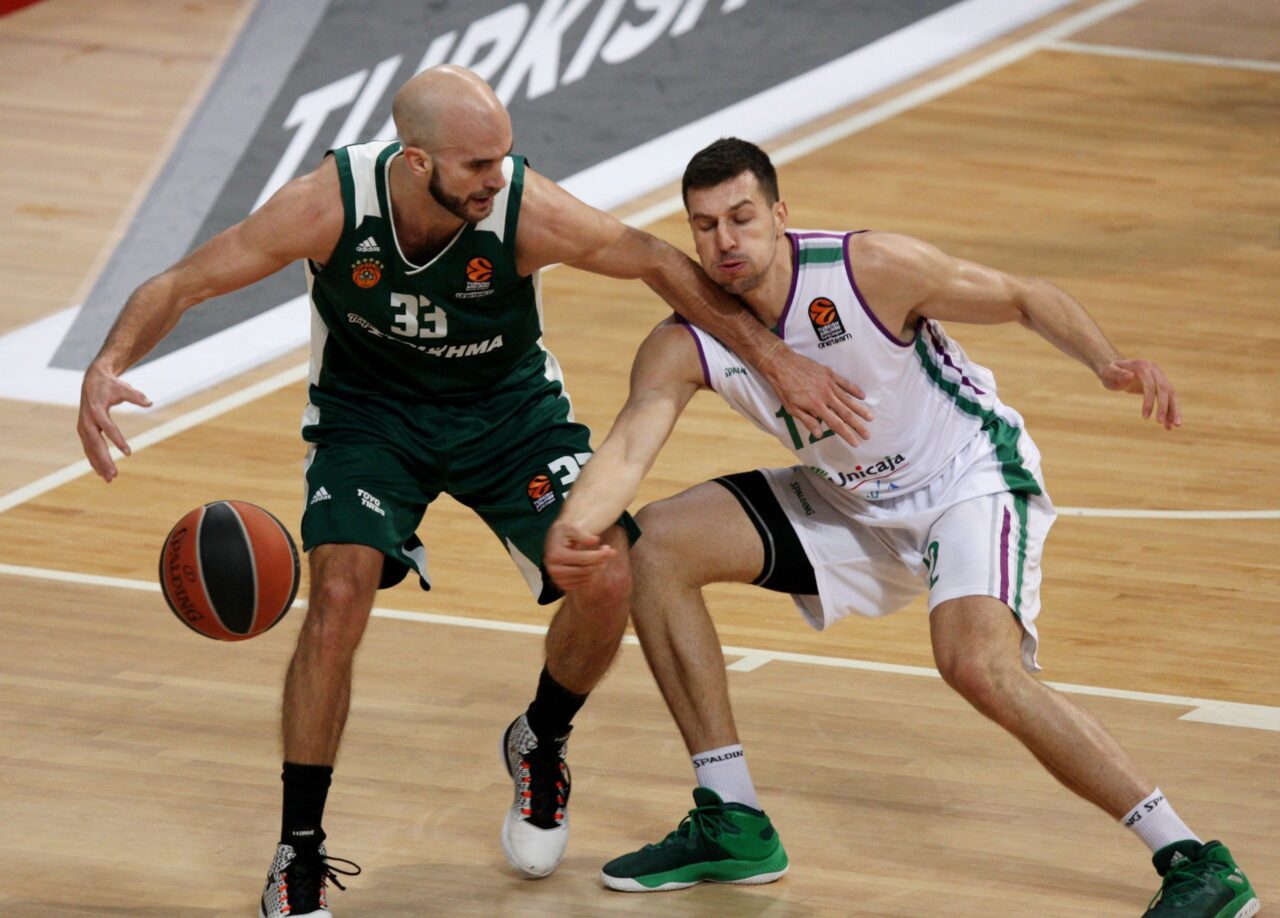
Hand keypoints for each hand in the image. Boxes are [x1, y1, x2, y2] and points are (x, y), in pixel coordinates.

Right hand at [77, 362, 151, 480]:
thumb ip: (136, 396)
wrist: (92, 380)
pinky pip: (88, 448)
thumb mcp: (124, 387)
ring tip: (110, 479)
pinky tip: (101, 472)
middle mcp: (87, 421)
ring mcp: (83, 427)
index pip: (108, 428)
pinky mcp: (83, 431)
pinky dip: (94, 460)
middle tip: (114, 475)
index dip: (118, 440)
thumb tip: (150, 402)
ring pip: (90, 449)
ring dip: (99, 465)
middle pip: (96, 444)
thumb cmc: (110, 385)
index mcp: (96, 410)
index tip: (128, 453)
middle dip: (104, 460)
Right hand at [544, 520, 616, 591]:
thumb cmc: (563, 532)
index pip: (584, 559)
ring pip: (587, 578)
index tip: (611, 550)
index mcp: (555, 555)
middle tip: (609, 551)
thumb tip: (595, 540)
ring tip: (602, 556)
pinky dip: (593, 575)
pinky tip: (594, 564)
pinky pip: (584, 584)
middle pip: (586, 569)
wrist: (553, 542)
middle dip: (601, 561)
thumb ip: (582, 533)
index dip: (600, 555)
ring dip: (599, 568)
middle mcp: (554, 570)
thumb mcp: (570, 527)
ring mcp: (558, 579)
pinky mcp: (563, 585)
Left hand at [761, 345, 871, 445]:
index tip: (856, 442)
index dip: (847, 434)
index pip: (836, 424)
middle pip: (846, 414)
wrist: (782, 364)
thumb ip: (807, 420)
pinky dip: (854, 390)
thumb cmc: (784, 388)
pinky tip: (862, 396)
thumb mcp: (792, 408)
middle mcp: (826, 396)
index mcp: (816, 407)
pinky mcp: (829, 373)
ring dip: (860, 410)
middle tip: (868, 435)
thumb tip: (819, 434)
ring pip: (848, 399)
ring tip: (870, 418)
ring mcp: (829, 384)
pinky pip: (845, 383)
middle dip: (858, 425)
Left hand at [1098, 358, 1180, 429]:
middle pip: (1165, 389)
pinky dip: (1170, 411)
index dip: (1149, 401)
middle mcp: (1155, 370)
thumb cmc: (1109, 372)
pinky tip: (1168, 425)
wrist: (1116, 368)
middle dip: (1165, 407)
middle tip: (1160, 423)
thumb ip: (1116, 373)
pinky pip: (1169, 399)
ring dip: (1174, 410)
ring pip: (1172, 394)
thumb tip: (1130, 376)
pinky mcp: (1161, 385)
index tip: (1145, 417)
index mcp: (1143, 366)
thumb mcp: (1108, 372)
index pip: (1151, 385)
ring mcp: (1160, 377)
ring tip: (1175, 426)